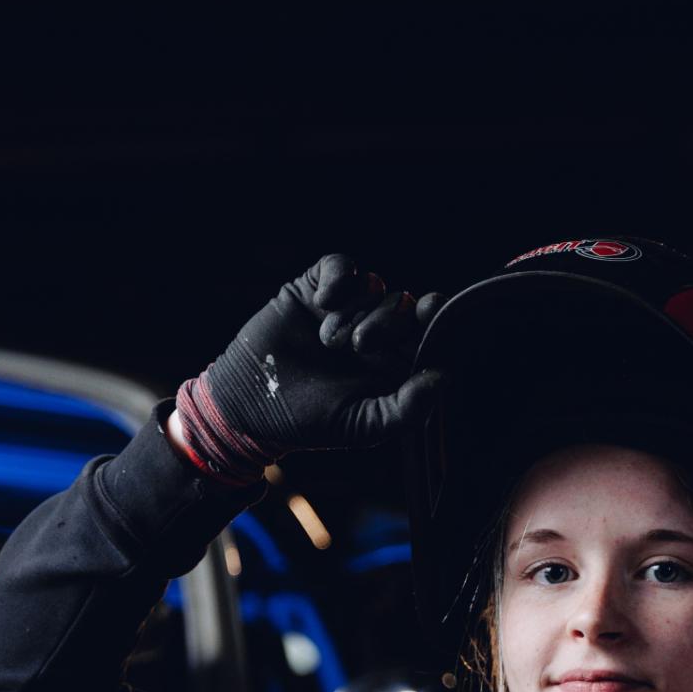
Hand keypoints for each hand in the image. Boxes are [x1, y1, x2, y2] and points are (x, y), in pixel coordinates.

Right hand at [174, 255, 443, 480]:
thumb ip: (406, 410)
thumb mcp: (362, 426)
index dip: (435, 316)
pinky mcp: (315, 289)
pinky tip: (325, 303)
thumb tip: (443, 377)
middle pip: (403, 304)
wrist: (249, 406)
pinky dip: (340, 279)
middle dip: (387, 322)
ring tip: (328, 341)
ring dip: (356, 312)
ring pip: (374, 285)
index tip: (429, 311)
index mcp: (393, 361)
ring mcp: (345, 307)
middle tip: (360, 346)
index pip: (429, 329)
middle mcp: (374, 330)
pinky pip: (342, 265)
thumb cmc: (309, 421)